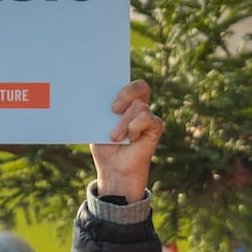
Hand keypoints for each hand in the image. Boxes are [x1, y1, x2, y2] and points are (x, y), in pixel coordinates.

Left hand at [92, 80, 161, 202]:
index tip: (110, 94)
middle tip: (113, 110)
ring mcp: (147, 117)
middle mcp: (138, 107)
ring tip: (115, 137)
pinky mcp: (155, 128)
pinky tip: (132, 138)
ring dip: (124, 123)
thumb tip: (96, 95)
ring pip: (139, 106)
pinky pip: (147, 118)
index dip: (123, 84)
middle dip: (125, 95)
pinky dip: (136, 127)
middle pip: (139, 87)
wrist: (113, 168)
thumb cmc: (104, 147)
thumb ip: (101, 107)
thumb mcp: (97, 123)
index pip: (129, 83)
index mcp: (123, 102)